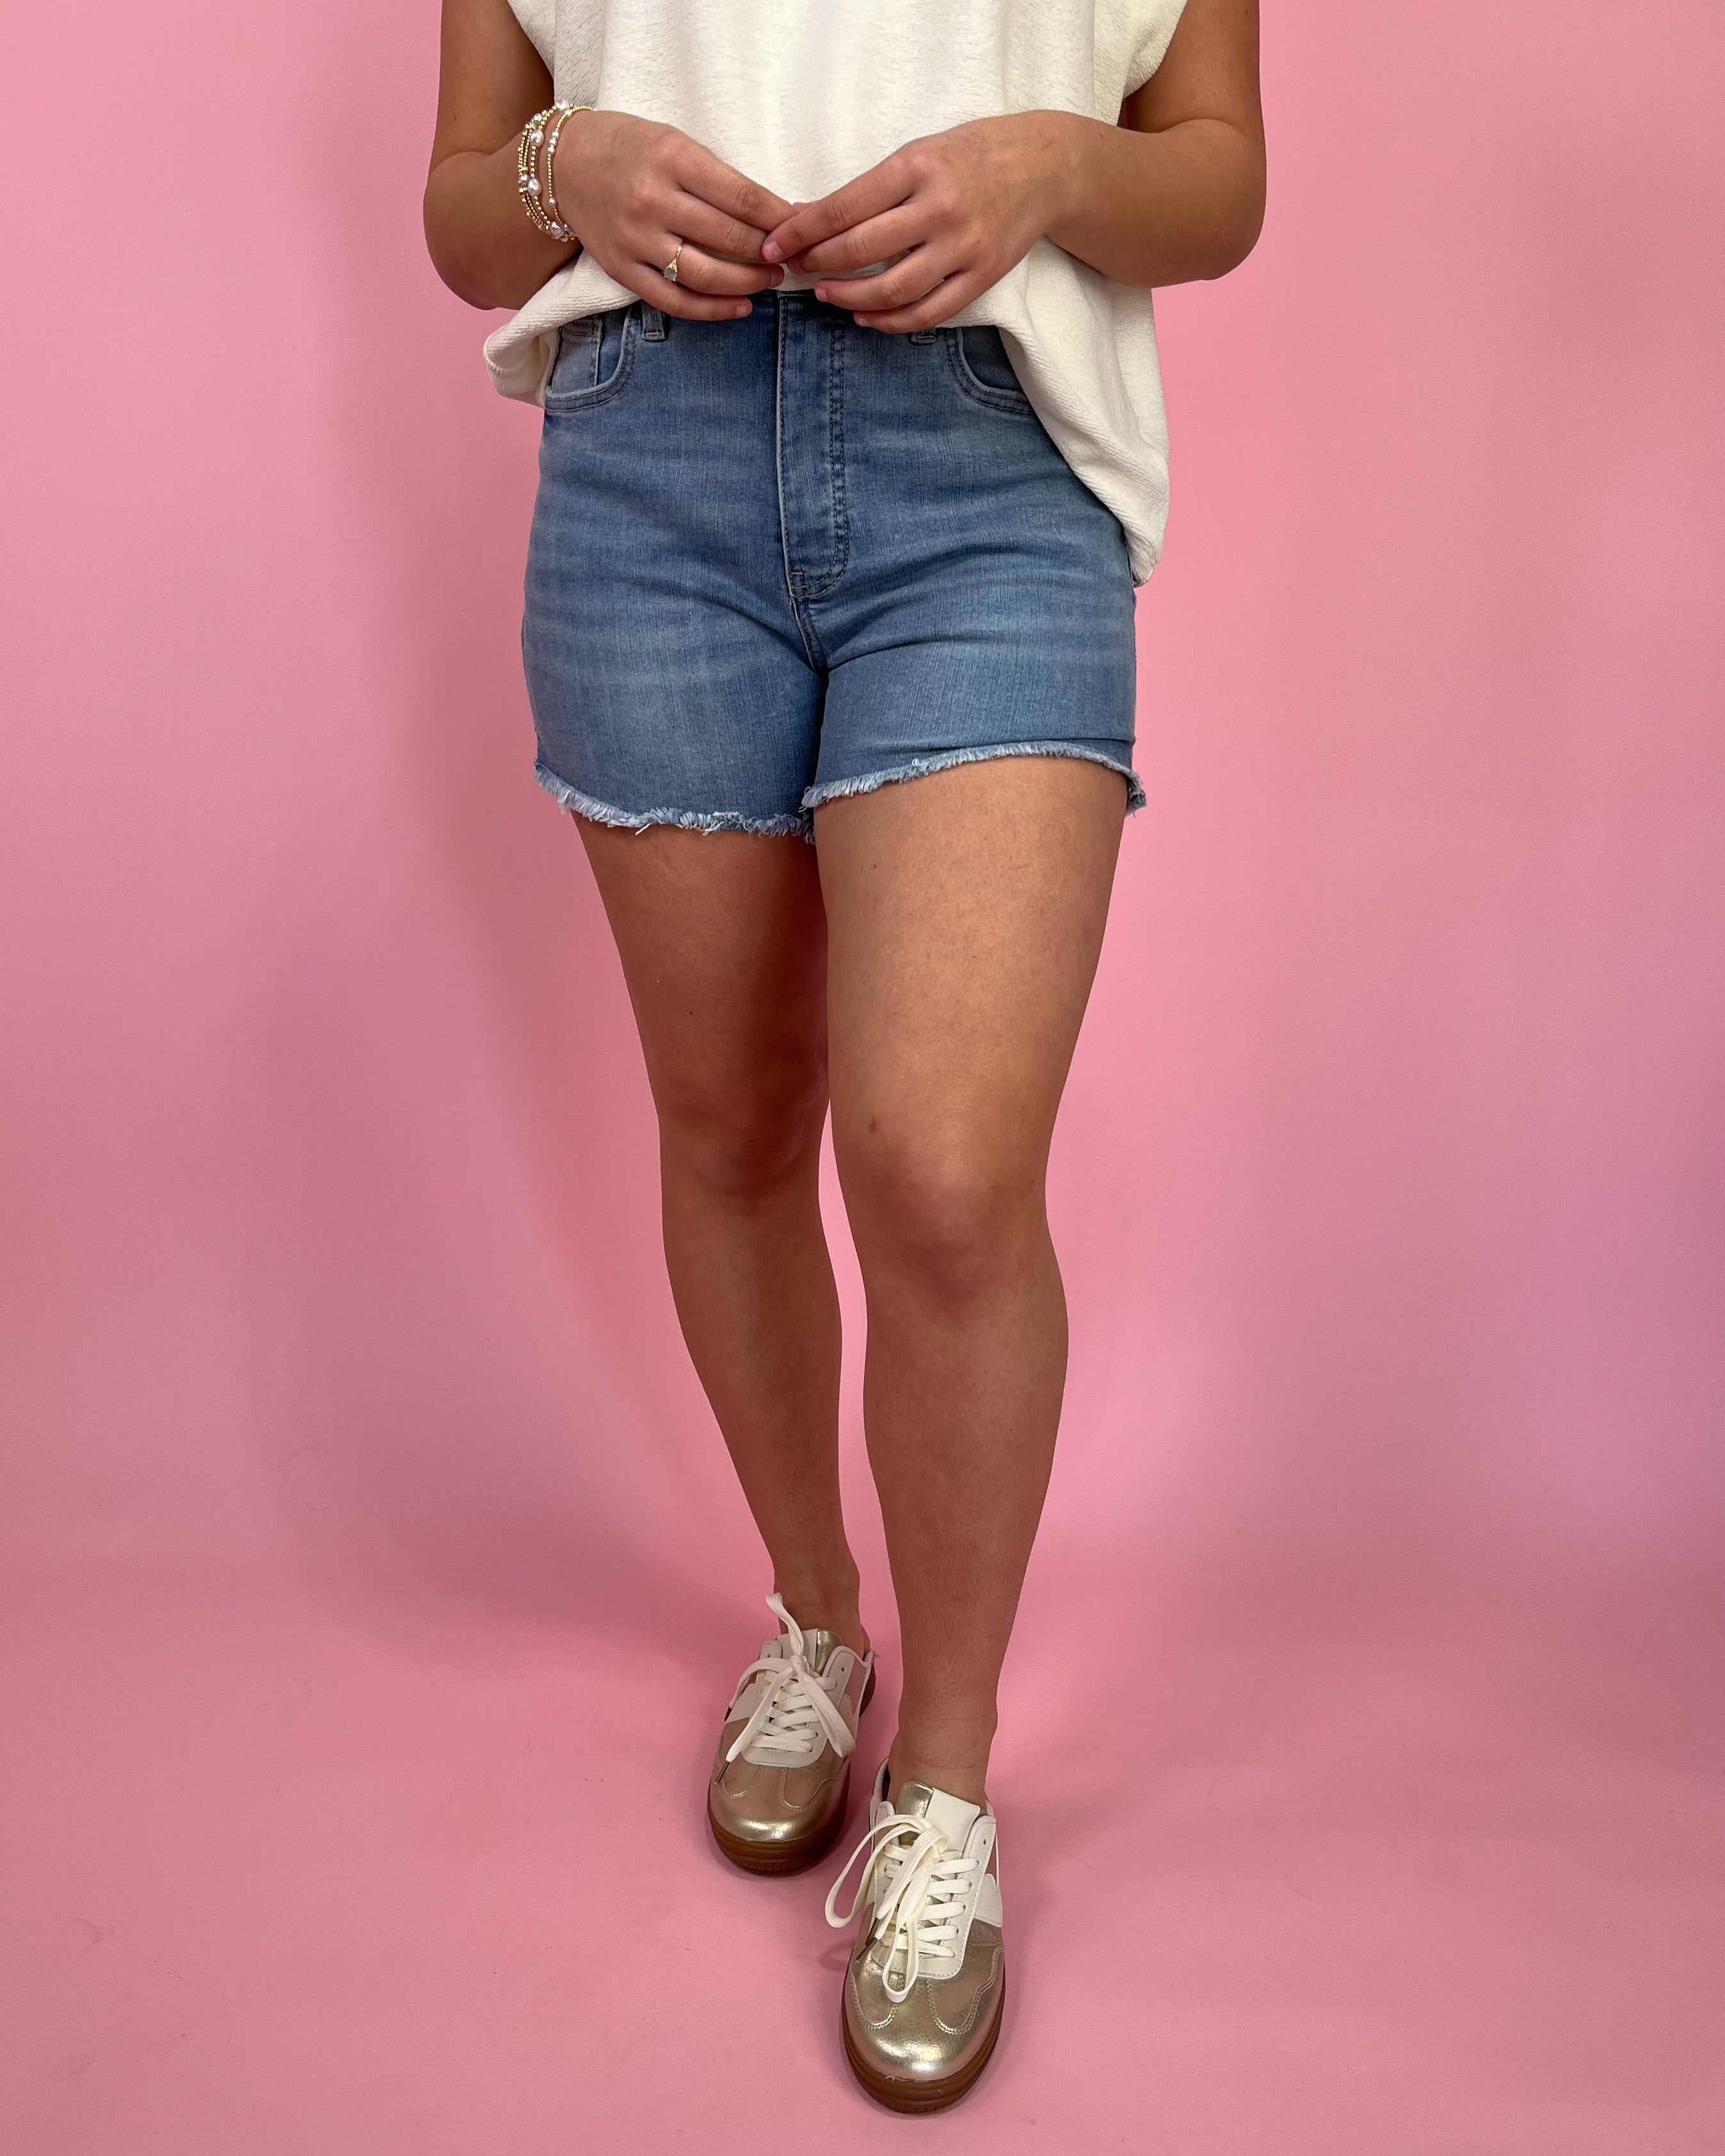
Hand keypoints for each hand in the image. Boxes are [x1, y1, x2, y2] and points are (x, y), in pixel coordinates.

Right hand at [553, 109, 792, 320]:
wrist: (564, 164)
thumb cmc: (630, 148)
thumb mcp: (675, 144)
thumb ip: (718, 178)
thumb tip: (774, 213)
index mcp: (672, 158)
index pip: (741, 197)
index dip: (777, 219)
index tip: (798, 229)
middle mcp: (653, 200)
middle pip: (728, 238)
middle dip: (768, 253)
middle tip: (789, 258)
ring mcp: (636, 239)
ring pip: (705, 274)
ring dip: (747, 283)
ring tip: (769, 281)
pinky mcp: (623, 269)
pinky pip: (674, 301)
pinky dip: (713, 309)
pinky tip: (740, 307)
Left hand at [760, 113, 1076, 330]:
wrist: (1043, 168)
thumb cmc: (971, 156)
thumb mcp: (919, 153)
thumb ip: (869, 188)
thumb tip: (807, 214)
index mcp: (917, 167)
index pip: (844, 207)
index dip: (802, 231)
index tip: (774, 244)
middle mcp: (940, 209)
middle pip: (861, 250)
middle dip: (817, 262)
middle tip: (794, 268)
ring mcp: (962, 247)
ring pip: (892, 289)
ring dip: (849, 298)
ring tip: (825, 292)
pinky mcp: (980, 277)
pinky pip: (927, 312)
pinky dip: (889, 321)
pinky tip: (864, 317)